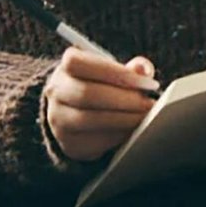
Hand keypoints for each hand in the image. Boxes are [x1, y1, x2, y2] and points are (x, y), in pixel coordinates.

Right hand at [41, 46, 157, 161]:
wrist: (76, 114)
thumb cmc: (101, 87)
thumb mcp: (114, 73)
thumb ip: (131, 69)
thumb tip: (143, 69)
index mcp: (67, 67)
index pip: (85, 64)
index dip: (118, 73)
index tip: (149, 84)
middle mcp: (56, 91)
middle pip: (87, 94)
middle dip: (124, 100)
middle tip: (148, 104)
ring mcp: (59, 119)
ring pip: (90, 119)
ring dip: (124, 119)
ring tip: (144, 117)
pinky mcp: (69, 142)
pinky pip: (95, 141)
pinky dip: (119, 135)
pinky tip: (132, 129)